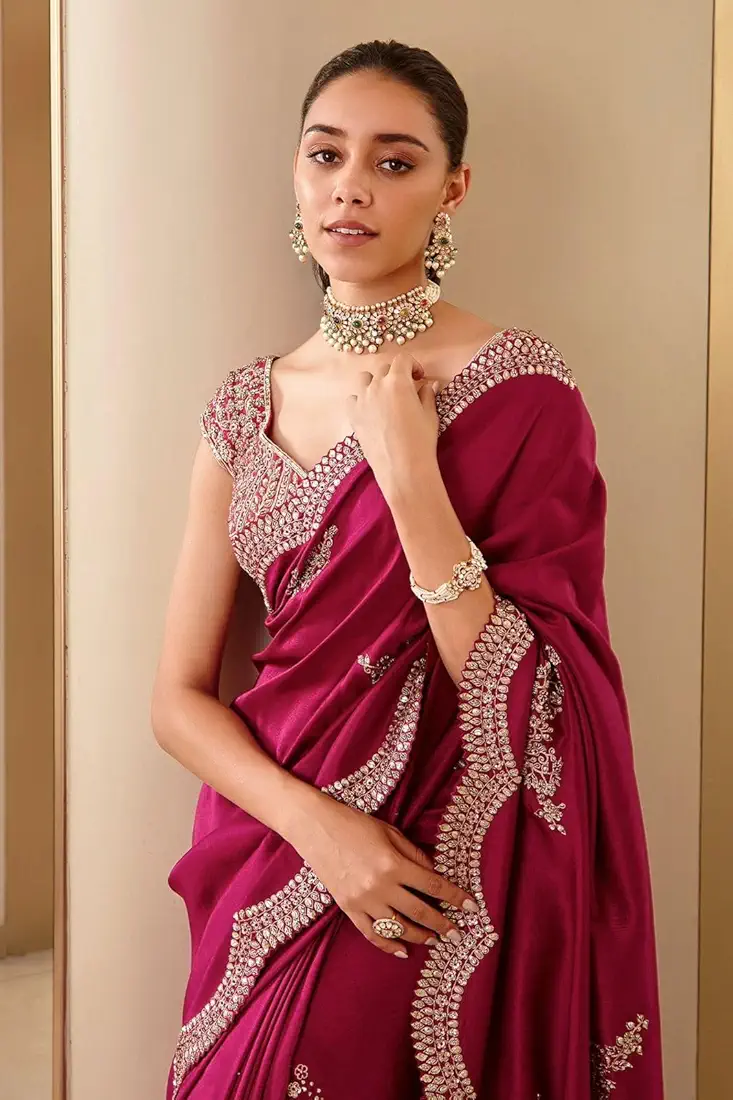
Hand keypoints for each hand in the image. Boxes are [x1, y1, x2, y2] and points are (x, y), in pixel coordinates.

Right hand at [293, 792, 477, 958]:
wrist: (315, 828)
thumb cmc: (354, 824)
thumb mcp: (390, 832)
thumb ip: (414, 855)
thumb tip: (433, 874)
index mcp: (393, 864)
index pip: (433, 885)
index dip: (455, 897)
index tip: (472, 907)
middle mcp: (380, 886)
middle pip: (420, 912)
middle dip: (443, 924)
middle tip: (459, 934)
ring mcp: (363, 901)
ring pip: (399, 927)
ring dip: (420, 936)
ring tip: (435, 939)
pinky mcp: (348, 908)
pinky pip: (372, 933)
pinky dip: (388, 944)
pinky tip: (402, 950)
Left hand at [345, 351, 440, 501]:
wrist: (402, 468)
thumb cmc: (421, 440)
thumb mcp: (430, 415)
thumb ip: (427, 395)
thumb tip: (428, 385)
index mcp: (398, 381)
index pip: (402, 359)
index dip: (413, 365)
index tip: (419, 378)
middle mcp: (376, 386)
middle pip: (384, 369)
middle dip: (396, 375)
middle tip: (406, 390)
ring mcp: (362, 400)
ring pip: (364, 380)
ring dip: (375, 383)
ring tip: (385, 397)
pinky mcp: (353, 416)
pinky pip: (353, 399)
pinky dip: (361, 400)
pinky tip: (371, 411)